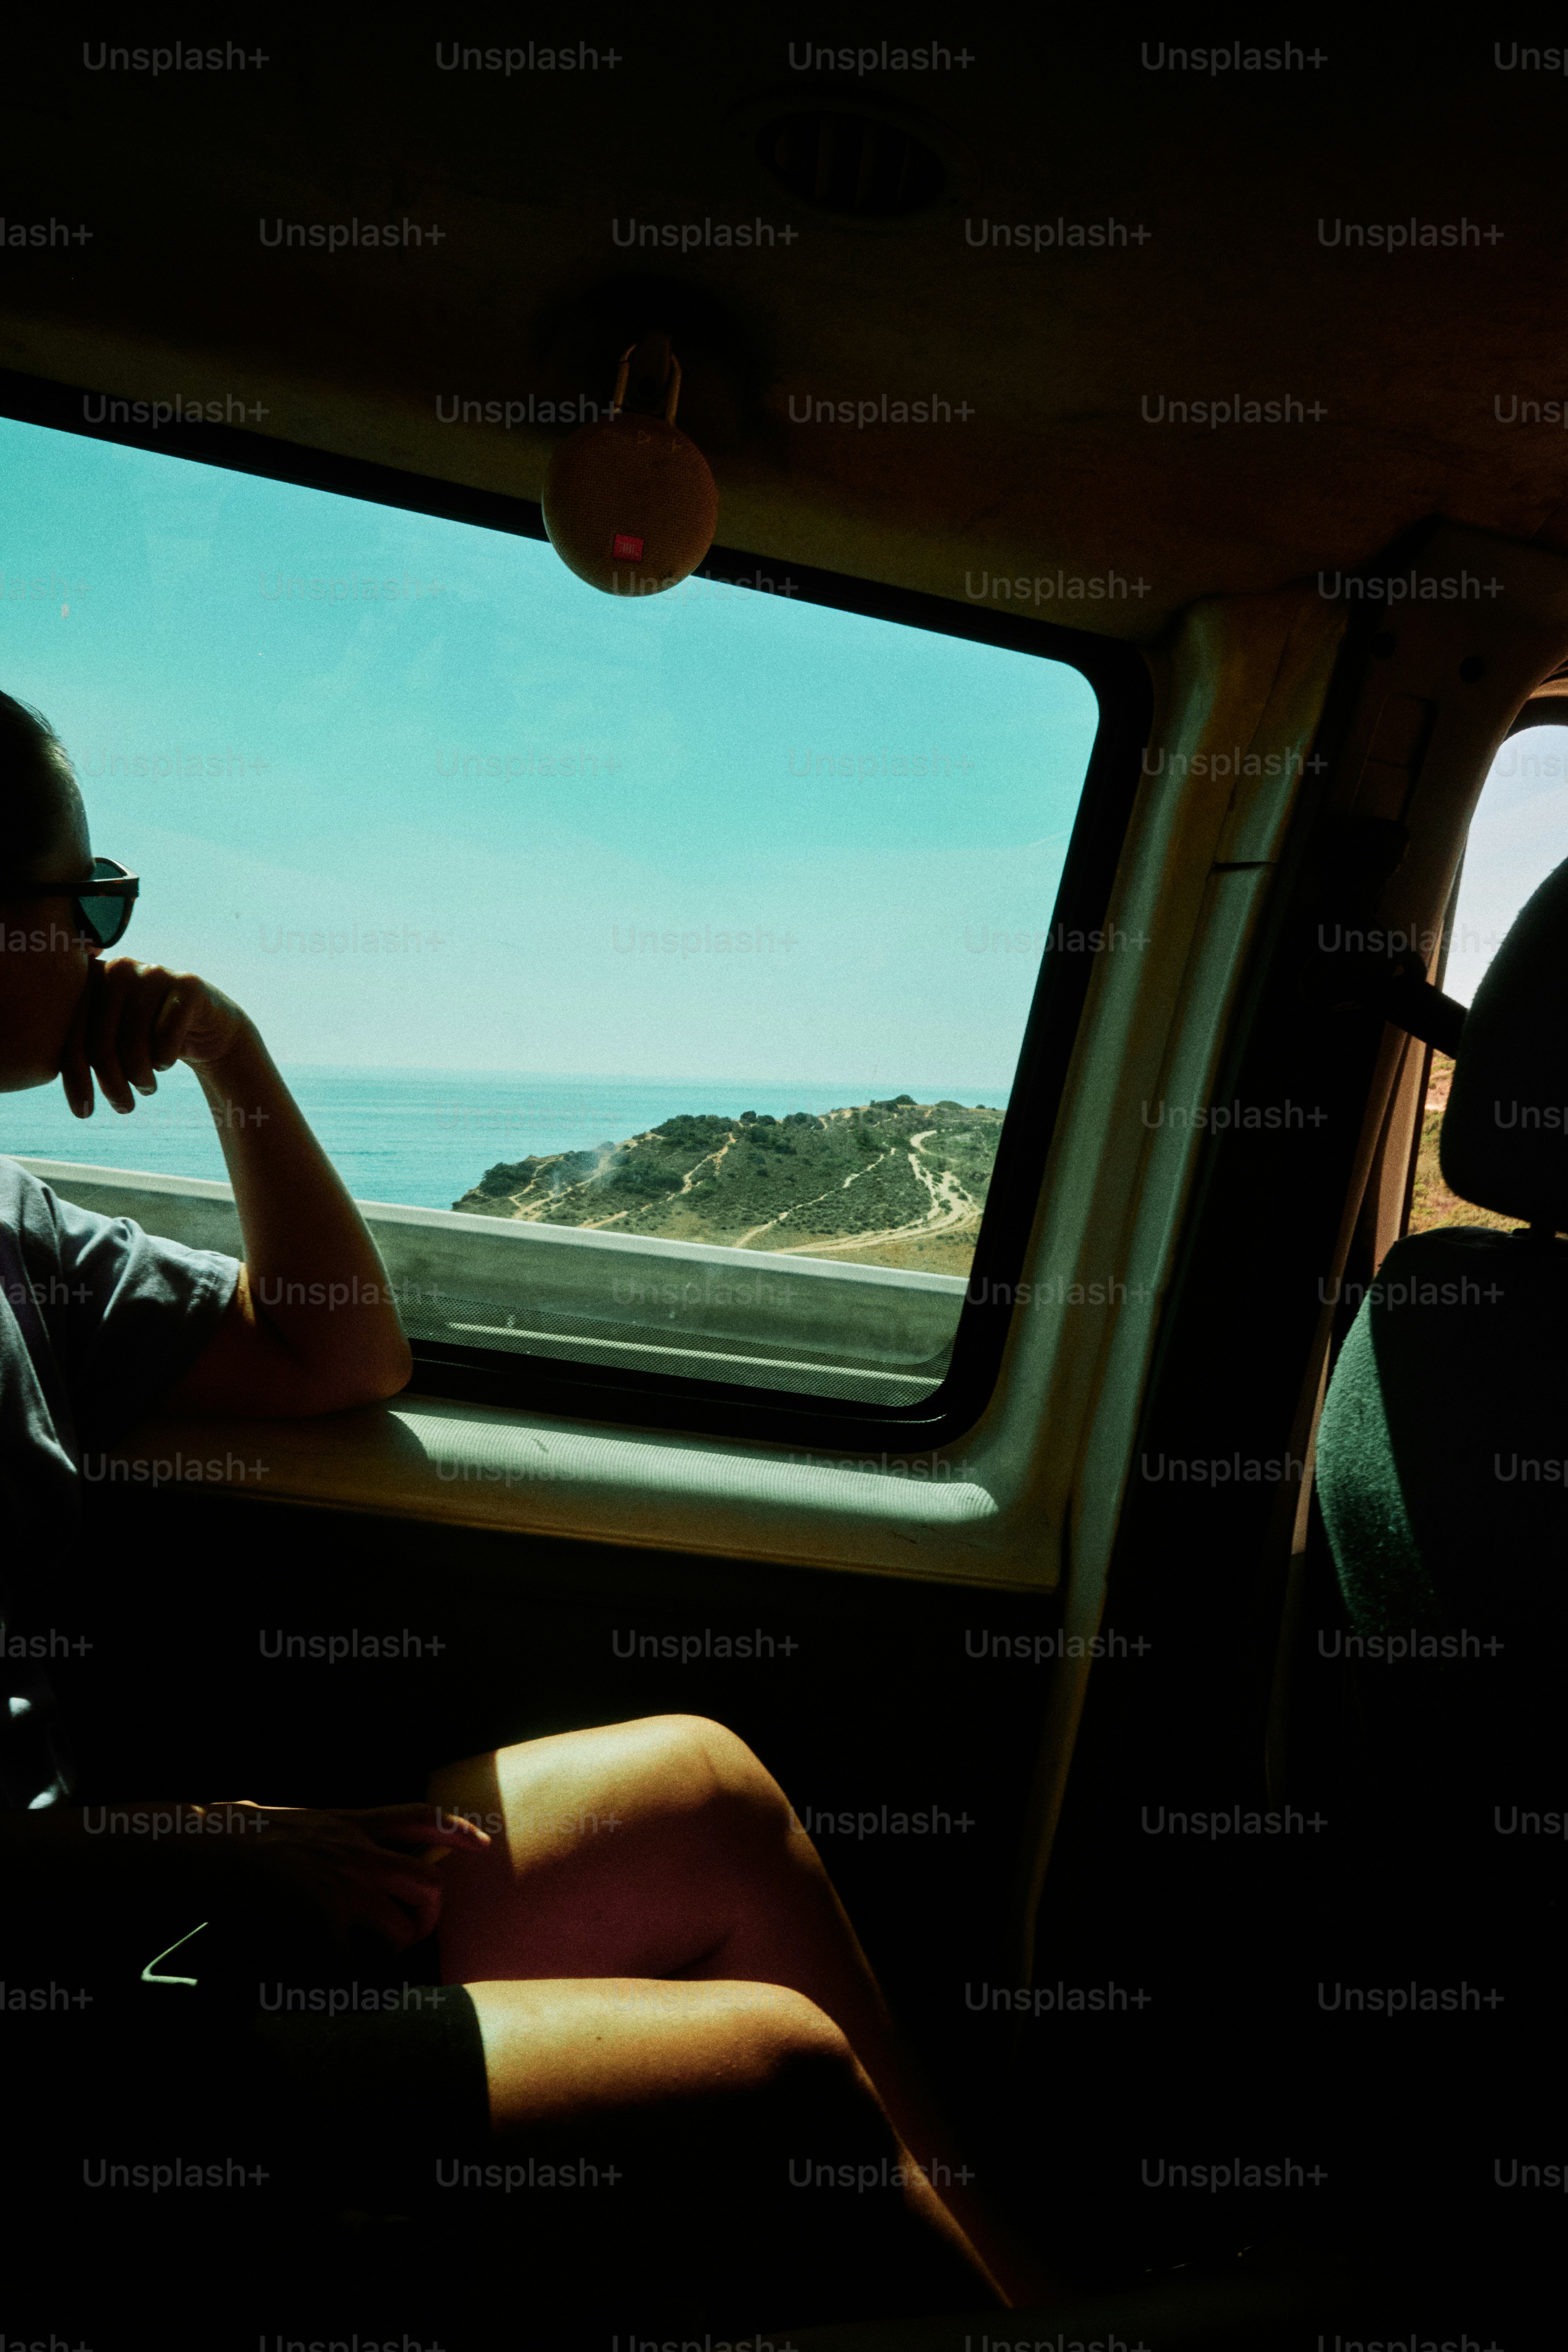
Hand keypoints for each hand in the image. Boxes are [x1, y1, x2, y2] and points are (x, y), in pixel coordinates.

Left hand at [61, 955, 251, 1117]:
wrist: (209, 1027)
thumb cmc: (147, 1039)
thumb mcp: (109, 1041)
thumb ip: (79, 1044)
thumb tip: (46, 1070)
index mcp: (90, 979)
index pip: (73, 1036)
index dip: (76, 1079)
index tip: (84, 1113)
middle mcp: (118, 968)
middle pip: (101, 1043)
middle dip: (112, 1086)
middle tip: (124, 1108)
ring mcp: (154, 973)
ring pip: (134, 1045)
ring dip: (141, 1080)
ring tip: (146, 1088)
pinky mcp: (187, 986)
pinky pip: (166, 1040)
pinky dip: (165, 1061)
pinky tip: (167, 1062)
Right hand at [196, 1800, 490, 1953]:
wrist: (208, 1847)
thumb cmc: (240, 1833)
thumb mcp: (297, 1820)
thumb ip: (328, 1832)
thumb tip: (333, 1835)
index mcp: (349, 1824)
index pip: (419, 1818)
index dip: (457, 1829)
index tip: (483, 1843)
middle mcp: (357, 1853)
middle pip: (427, 1886)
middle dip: (429, 1917)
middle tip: (412, 1932)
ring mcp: (345, 1889)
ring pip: (400, 1931)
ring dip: (391, 1951)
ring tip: (365, 1958)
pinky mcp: (325, 1923)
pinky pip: (354, 1962)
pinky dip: (344, 1975)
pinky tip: (322, 1972)